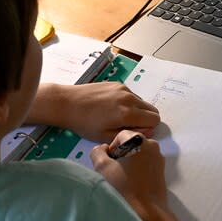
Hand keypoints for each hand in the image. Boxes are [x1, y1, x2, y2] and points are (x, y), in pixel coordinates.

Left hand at [30, 82, 159, 142]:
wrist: (67, 103)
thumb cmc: (84, 123)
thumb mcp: (106, 137)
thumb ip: (130, 136)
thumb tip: (147, 131)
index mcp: (127, 113)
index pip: (155, 120)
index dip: (147, 129)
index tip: (132, 132)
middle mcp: (129, 98)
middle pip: (152, 110)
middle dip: (145, 120)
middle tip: (127, 126)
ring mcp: (123, 89)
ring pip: (142, 102)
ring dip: (136, 111)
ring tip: (117, 117)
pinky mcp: (117, 83)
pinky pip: (131, 95)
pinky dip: (128, 103)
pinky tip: (111, 107)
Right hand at [90, 130, 167, 214]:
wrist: (147, 211)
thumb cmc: (124, 187)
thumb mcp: (102, 167)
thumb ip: (97, 152)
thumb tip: (103, 149)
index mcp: (138, 140)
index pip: (120, 136)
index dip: (111, 148)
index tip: (108, 163)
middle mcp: (152, 145)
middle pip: (130, 144)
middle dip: (120, 155)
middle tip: (113, 172)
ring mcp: (159, 158)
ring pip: (138, 154)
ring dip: (128, 163)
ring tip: (122, 179)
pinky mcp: (162, 171)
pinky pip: (146, 164)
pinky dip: (137, 170)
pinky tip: (132, 183)